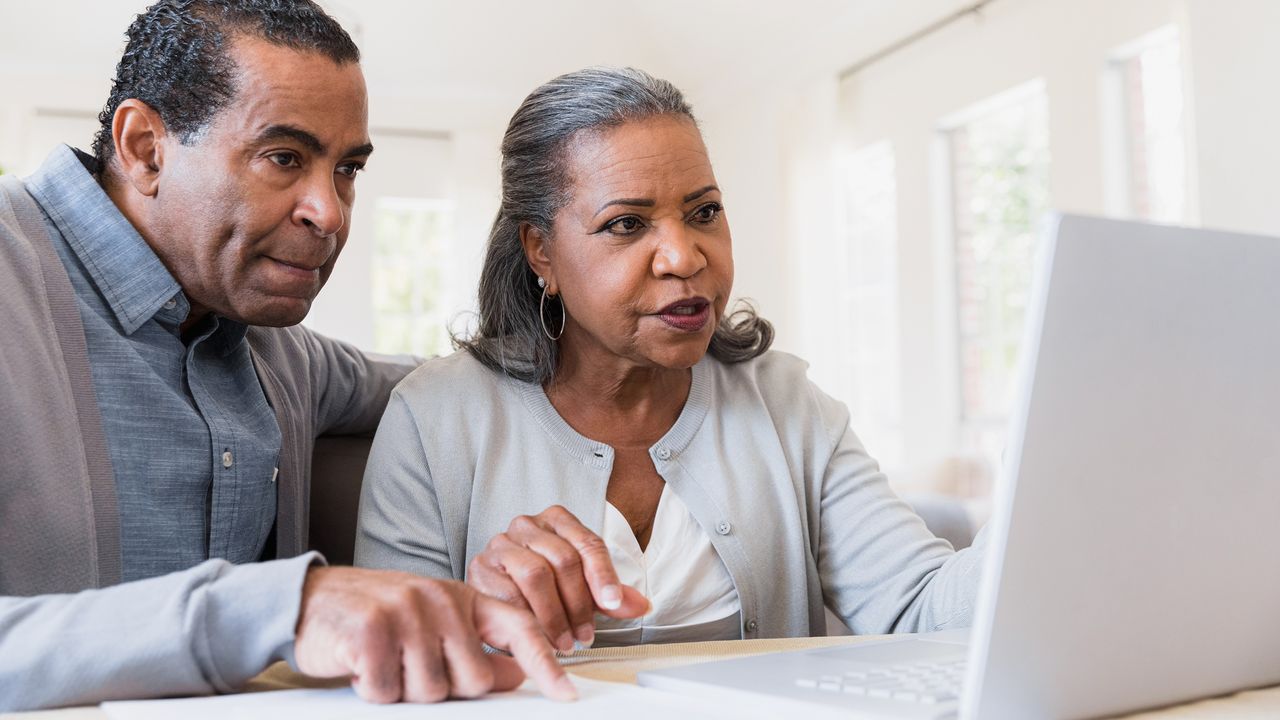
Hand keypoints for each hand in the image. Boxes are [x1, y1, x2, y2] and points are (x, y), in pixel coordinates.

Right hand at [293, 566, 576, 702]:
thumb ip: (476, 644)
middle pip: (473, 680)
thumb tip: (518, 676)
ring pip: (430, 691)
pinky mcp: (372, 631)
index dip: (545, 665)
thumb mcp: (434, 621)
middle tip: (412, 667)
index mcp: (462, 597)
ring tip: (386, 661)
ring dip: (404, 690)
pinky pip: (388, 691)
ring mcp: (407, 612)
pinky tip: (364, 665)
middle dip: (444, 688)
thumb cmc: (378, 616)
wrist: (311, 601)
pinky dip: (373, 689)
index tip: (566, 693)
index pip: (518, 630)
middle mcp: (440, 599)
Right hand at [466, 505, 649, 652]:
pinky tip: (538, 636)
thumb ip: (609, 595)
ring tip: (564, 642)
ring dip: (554, 615)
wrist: (496, 590)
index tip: (612, 604)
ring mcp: (501, 544)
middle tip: (585, 635)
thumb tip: (640, 606)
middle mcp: (527, 525)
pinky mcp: (480, 567)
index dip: (603, 575)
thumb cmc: (543, 586)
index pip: (587, 543)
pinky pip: (507, 592)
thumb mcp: (581, 587)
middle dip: (579, 603)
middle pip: (563, 559)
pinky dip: (527, 618)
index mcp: (557, 520)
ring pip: (535, 574)